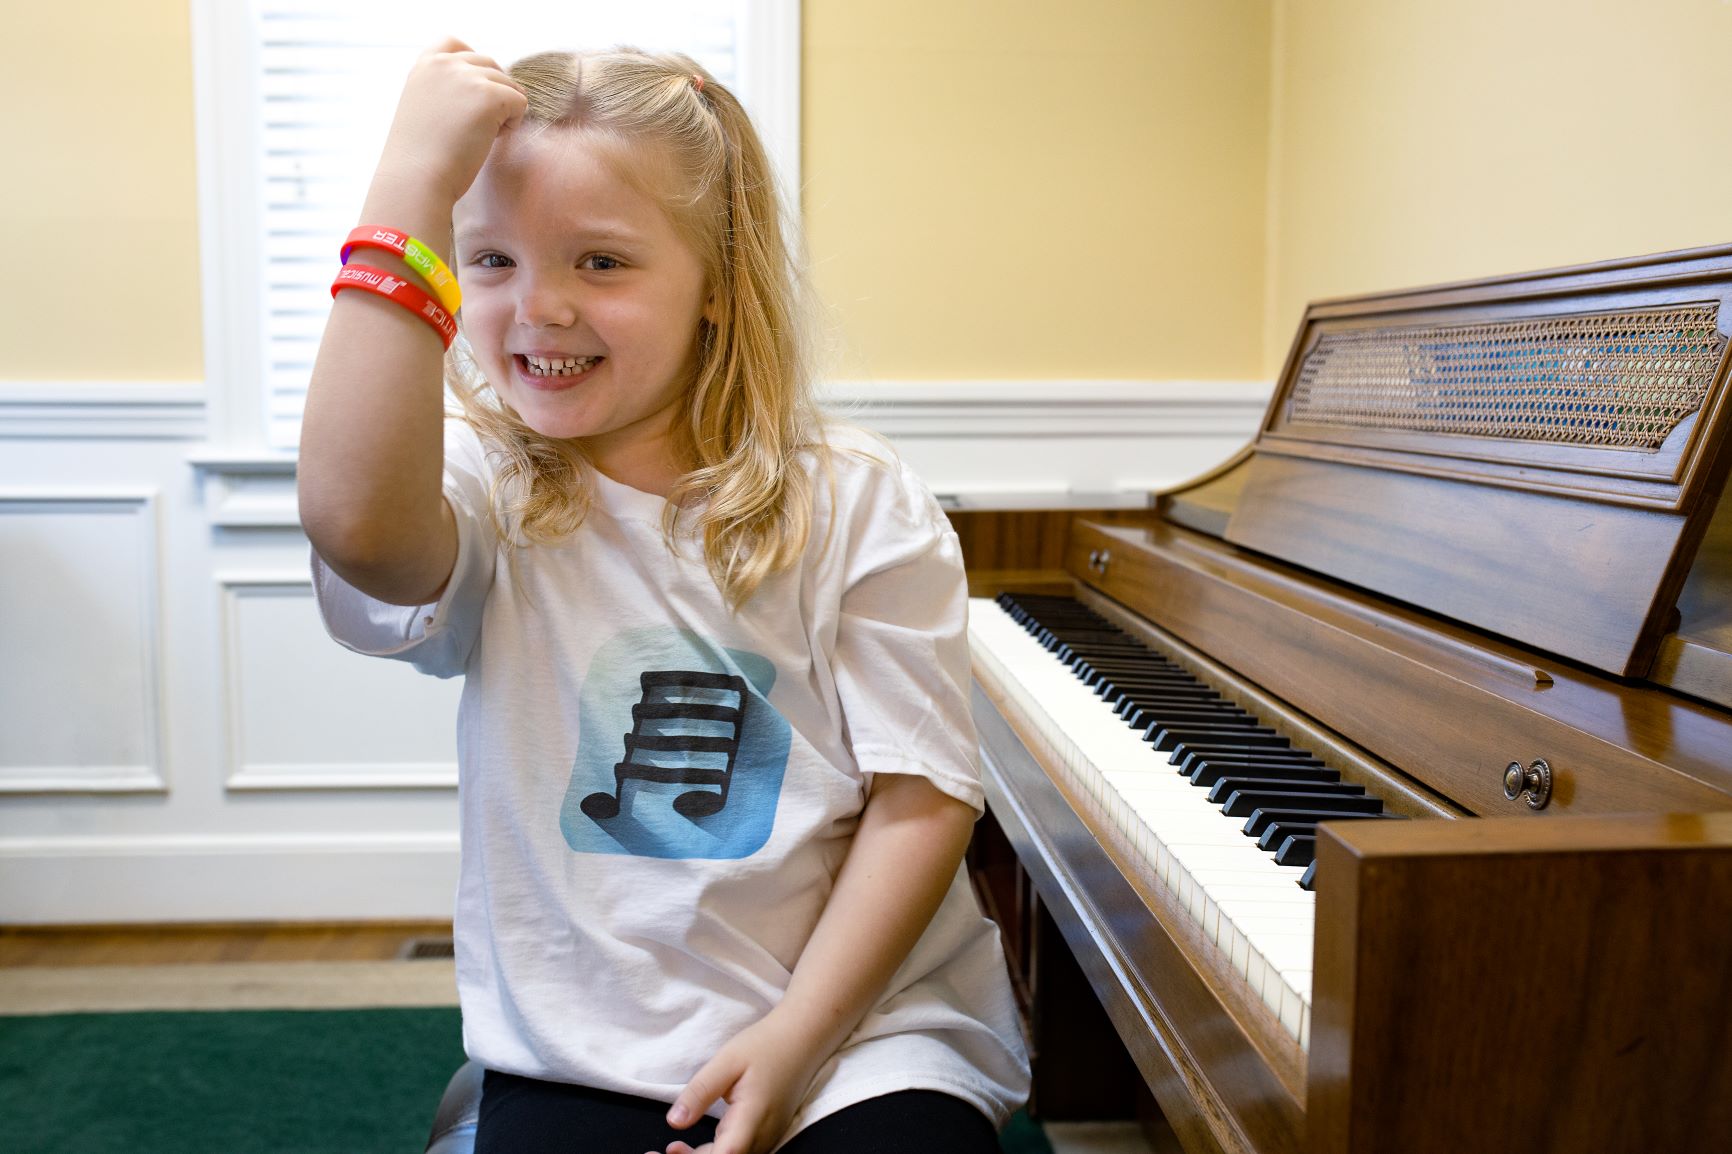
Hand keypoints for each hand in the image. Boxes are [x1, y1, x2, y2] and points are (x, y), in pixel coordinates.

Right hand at [372, 37, 528, 208]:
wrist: (415, 179)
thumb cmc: (420, 158)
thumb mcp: (423, 108)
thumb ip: (445, 90)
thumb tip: (484, 89)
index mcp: (425, 65)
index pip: (455, 43)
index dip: (474, 66)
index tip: (475, 93)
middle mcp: (445, 63)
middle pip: (491, 66)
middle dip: (493, 95)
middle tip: (476, 128)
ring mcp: (467, 77)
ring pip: (509, 84)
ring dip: (504, 111)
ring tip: (480, 136)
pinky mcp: (488, 95)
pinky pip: (520, 101)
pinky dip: (513, 123)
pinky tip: (490, 140)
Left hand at [655, 1012, 828, 1153]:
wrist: (803, 1038)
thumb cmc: (765, 1045)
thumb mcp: (727, 1061)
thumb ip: (700, 1093)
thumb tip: (673, 1122)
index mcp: (751, 1119)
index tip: (668, 1153)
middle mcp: (763, 1136)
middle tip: (658, 1153)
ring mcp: (768, 1138)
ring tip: (671, 1148)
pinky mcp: (767, 1135)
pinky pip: (738, 1153)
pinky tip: (692, 1146)